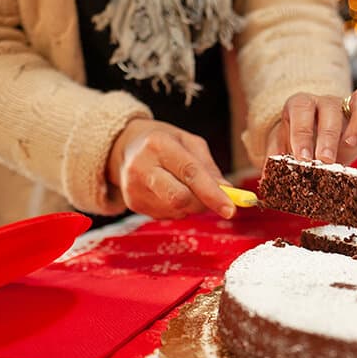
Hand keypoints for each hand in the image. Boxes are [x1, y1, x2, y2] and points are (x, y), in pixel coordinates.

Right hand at [107, 119, 234, 219]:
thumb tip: (228, 191)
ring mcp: (134, 188)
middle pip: (179, 198)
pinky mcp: (133, 203)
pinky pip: (168, 215)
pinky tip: (169, 192)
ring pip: (177, 210)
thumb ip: (209, 167)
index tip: (230, 209)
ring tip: (183, 185)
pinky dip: (178, 208)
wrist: (126, 147)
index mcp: (158, 144)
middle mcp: (142, 166)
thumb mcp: (189, 143)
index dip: (213, 194)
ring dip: (191, 205)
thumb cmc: (164, 142)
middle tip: (213, 199)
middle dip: (203, 203)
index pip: (190, 173)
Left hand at [267, 86, 356, 164]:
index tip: (302, 158)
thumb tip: (268, 175)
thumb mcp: (284, 149)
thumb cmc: (302, 143)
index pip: (300, 109)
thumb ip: (276, 159)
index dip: (301, 132)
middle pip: (329, 108)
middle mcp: (325, 102)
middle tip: (324, 161)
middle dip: (327, 136)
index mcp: (300, 106)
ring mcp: (348, 104)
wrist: (318, 140)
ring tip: (349, 147)